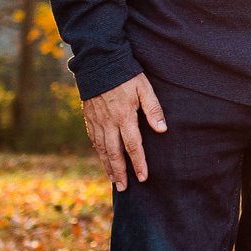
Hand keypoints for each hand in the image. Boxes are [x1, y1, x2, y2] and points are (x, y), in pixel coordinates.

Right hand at [82, 72, 166, 190]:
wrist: (98, 62)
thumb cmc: (126, 75)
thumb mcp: (144, 88)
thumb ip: (153, 109)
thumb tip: (162, 129)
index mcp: (124, 117)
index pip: (133, 146)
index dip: (138, 163)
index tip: (143, 177)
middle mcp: (108, 123)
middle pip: (114, 153)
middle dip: (120, 172)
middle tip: (124, 188)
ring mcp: (96, 121)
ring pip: (102, 149)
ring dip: (108, 166)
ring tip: (113, 180)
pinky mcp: (89, 117)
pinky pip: (93, 140)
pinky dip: (98, 153)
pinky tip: (102, 159)